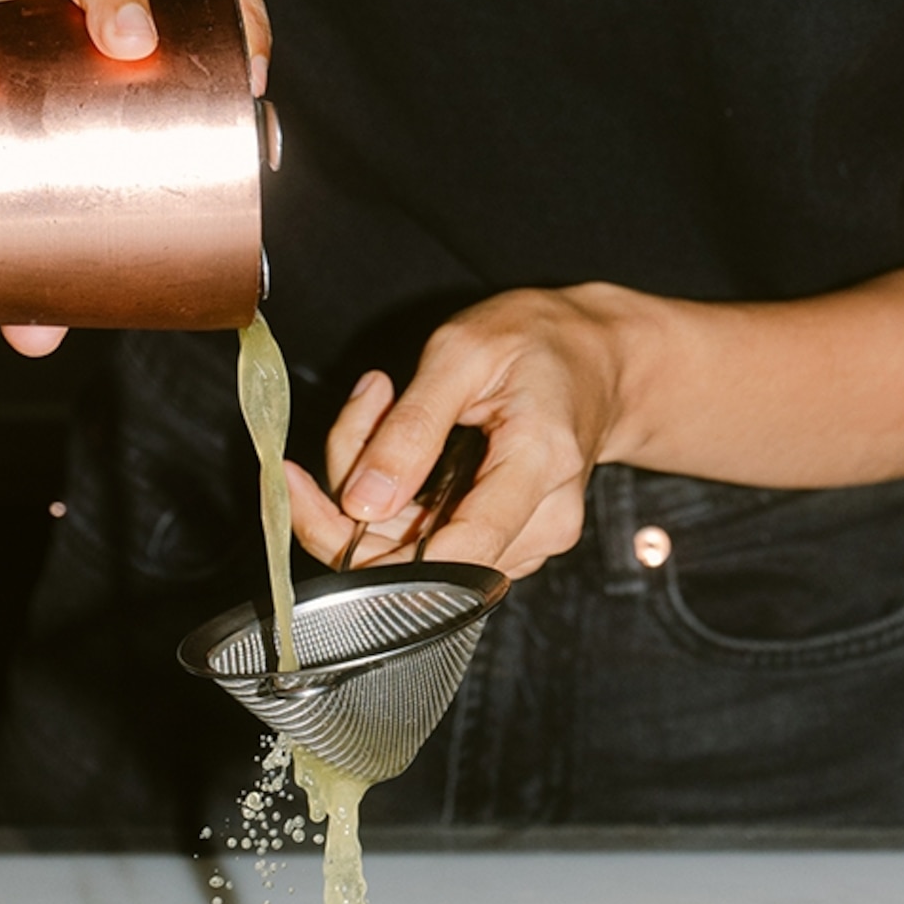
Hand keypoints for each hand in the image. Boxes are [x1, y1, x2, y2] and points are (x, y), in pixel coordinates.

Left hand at [284, 286, 635, 580]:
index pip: (457, 555)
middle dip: (352, 499)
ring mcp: (529, 540)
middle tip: (349, 412)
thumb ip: (412, 427)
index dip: (369, 547)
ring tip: (379, 404)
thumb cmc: (537, 342)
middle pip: (419, 562)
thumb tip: (362, 504)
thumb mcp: (463, 353)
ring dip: (369, 493)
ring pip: (413, 555)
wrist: (596, 358)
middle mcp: (544, 522)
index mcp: (541, 465)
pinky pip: (430, 543)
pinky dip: (392, 499)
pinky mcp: (506, 543)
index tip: (307, 495)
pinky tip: (394, 440)